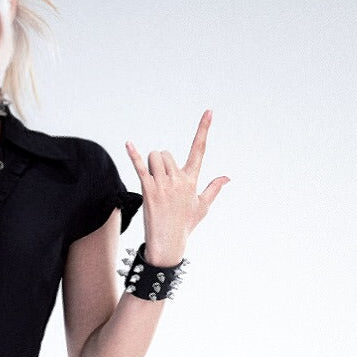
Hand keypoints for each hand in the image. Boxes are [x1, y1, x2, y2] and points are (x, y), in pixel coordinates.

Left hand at [126, 111, 228, 267]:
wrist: (168, 244)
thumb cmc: (185, 225)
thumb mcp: (202, 206)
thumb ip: (213, 188)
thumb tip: (227, 177)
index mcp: (191, 180)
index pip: (199, 149)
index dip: (204, 129)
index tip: (209, 112)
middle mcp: (178, 180)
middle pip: (166, 154)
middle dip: (162, 162)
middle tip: (161, 181)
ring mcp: (162, 185)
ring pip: (155, 157)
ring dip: (151, 164)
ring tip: (154, 183)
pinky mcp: (148, 190)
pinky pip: (140, 167)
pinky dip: (133, 155)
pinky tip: (128, 143)